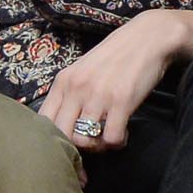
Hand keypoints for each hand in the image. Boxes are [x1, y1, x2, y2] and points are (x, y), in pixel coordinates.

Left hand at [37, 8, 192, 150]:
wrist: (148, 37)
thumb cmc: (116, 57)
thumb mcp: (83, 71)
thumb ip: (70, 95)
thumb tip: (63, 128)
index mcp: (63, 82)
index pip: (43, 122)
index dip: (51, 144)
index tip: (65, 154)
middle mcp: (76, 88)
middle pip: (62, 136)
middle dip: (75, 150)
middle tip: (91, 148)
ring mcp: (98, 95)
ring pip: (86, 140)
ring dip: (99, 146)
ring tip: (108, 137)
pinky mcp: (122, 101)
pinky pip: (112, 138)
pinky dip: (118, 143)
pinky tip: (123, 132)